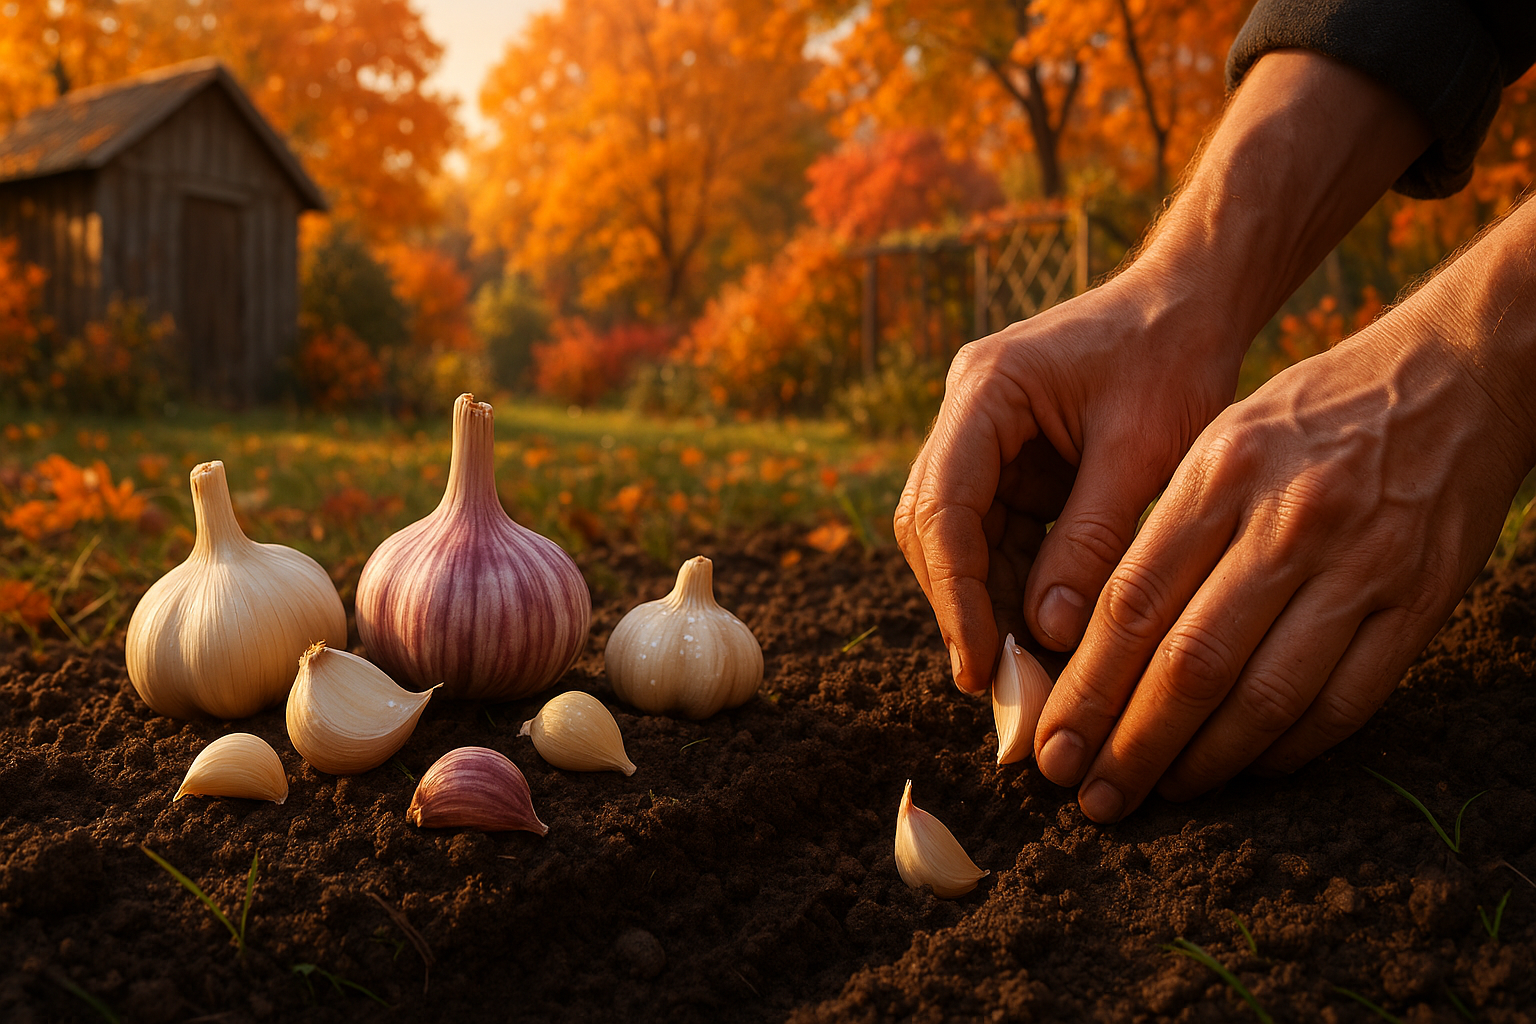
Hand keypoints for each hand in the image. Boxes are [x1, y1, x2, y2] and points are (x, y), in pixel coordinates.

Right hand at [896, 51, 1432, 696]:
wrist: (1193, 304)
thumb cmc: (1175, 357)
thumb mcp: (1146, 450)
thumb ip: (1093, 538)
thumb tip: (1048, 635)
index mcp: (987, 390)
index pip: (942, 505)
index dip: (956, 593)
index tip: (981, 666)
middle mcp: (967, 415)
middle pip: (934, 528)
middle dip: (965, 608)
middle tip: (1003, 689)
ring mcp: (983, 440)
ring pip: (959, 541)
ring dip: (989, 607)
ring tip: (1029, 680)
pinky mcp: (1009, 464)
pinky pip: (997, 538)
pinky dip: (1016, 590)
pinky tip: (1045, 641)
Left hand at [1034, 305, 1533, 820]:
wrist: (1455, 377)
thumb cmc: (1311, 415)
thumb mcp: (1220, 440)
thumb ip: (1160, 530)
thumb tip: (1084, 634)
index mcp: (1221, 474)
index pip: (1133, 603)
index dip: (1086, 686)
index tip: (1052, 742)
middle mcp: (1287, 522)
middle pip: (1190, 662)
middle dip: (1130, 742)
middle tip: (1092, 796)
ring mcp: (1361, 566)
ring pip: (1265, 696)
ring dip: (1204, 761)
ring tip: (1160, 792)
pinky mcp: (1421, 602)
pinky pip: (1345, 702)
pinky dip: (1289, 748)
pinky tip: (1246, 767)